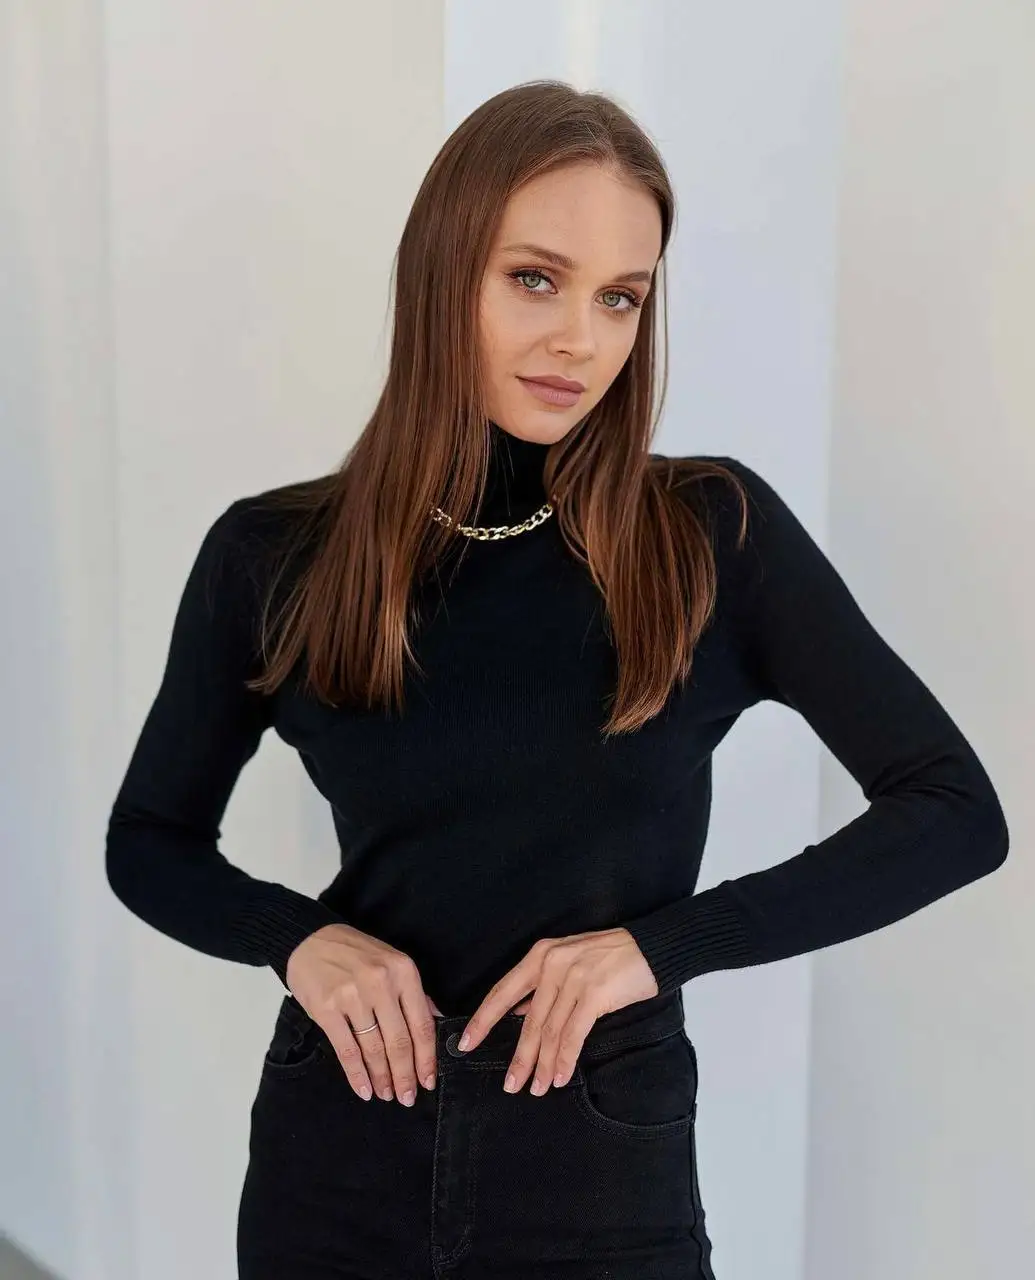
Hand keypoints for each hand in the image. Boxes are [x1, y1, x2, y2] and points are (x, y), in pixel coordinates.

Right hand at [285, 923, 441, 1104]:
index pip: (422, 1024)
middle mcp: (381, 982)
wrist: (310, 939)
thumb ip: (413, 994)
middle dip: (405, 1075)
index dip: (427, 1058)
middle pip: (400, 1041)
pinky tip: (364, 1089)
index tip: (428, 1081)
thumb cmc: (354, 953)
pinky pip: (347, 1050)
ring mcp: (353, 995)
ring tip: (386, 1094)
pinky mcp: (327, 1008)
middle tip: (408, 1097)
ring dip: (382, 1078)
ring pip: (374, 1049)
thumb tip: (436, 1023)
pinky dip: (357, 1074)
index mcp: (404, 972)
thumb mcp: (392, 962)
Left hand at [457, 928, 658, 1095]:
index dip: (484, 1020)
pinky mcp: (594, 993)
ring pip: (550, 1032)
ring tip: (538, 1087)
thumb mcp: (569, 961)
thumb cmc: (611, 956)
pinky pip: (573, 1034)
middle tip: (511, 1084)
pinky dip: (566, 1059)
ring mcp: (573, 978)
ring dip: (544, 1065)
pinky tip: (561, 1076)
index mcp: (541, 955)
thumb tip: (521, 1014)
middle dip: (519, 1057)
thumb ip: (544, 987)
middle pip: (529, 1021)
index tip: (467, 1042)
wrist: (651, 947)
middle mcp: (552, 964)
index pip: (503, 991)